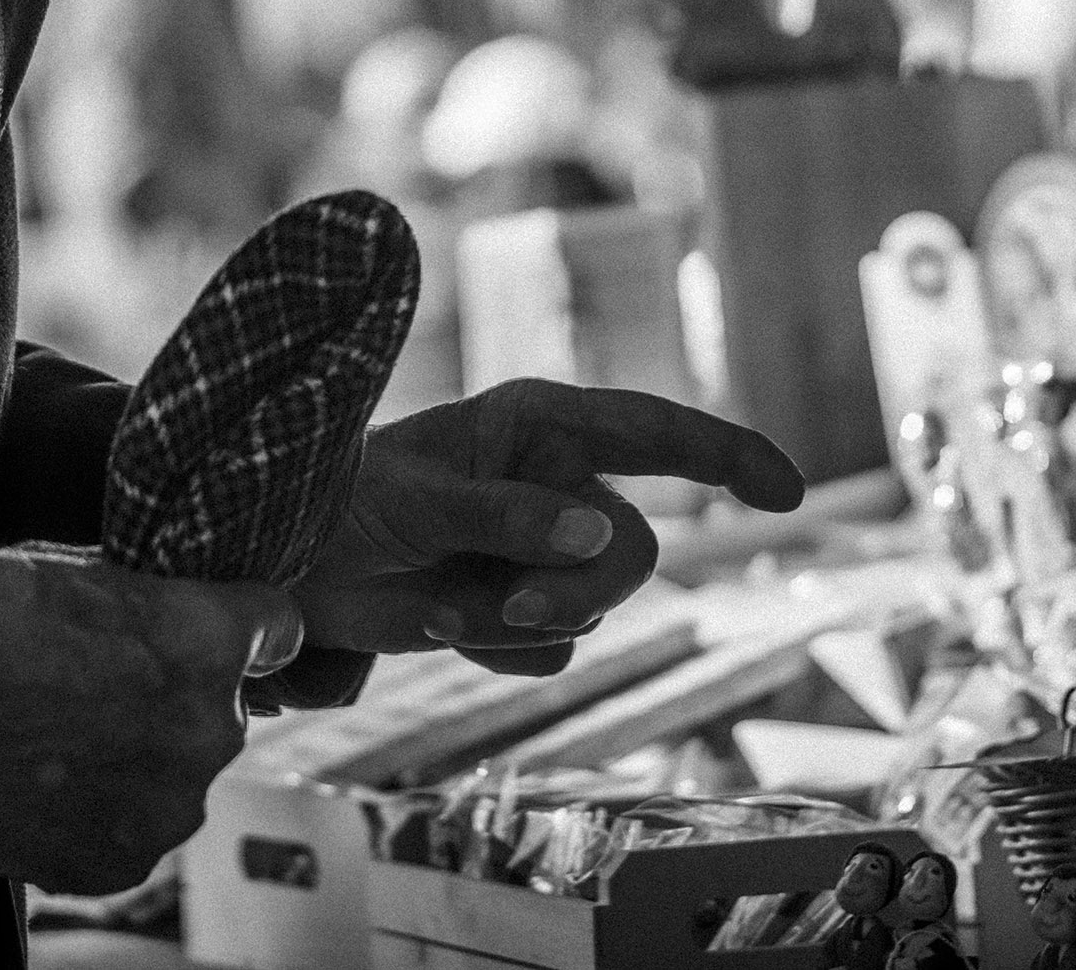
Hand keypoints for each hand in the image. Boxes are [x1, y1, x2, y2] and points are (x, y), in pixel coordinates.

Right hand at [0, 549, 300, 894]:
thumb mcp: (79, 572)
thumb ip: (149, 606)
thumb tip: (165, 616)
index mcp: (207, 639)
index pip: (278, 627)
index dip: (245, 623)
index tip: (225, 629)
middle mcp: (207, 728)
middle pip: (220, 710)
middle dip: (172, 699)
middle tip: (93, 687)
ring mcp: (165, 805)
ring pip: (175, 777)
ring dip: (136, 762)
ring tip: (54, 741)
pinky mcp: (118, 860)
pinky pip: (129, 832)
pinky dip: (95, 814)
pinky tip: (40, 784)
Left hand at [290, 379, 802, 672]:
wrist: (287, 565)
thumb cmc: (341, 501)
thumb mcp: (414, 499)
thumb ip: (504, 516)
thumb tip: (595, 533)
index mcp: (540, 423)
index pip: (659, 433)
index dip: (730, 458)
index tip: (787, 495)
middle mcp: (556, 482)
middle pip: (632, 553)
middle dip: (581, 591)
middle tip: (504, 610)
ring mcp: (543, 549)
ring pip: (596, 610)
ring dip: (522, 625)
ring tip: (440, 609)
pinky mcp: (521, 607)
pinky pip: (552, 651)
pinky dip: (495, 650)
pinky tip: (436, 622)